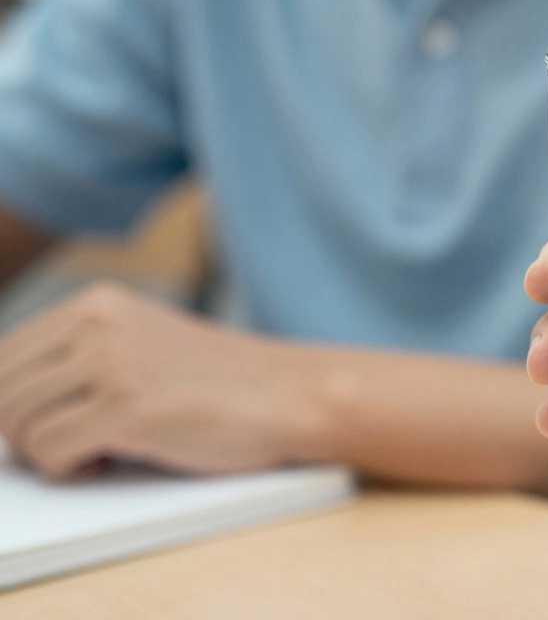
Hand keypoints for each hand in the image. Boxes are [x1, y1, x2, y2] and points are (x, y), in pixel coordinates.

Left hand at [0, 283, 315, 477]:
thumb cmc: (225, 386)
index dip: (12, 403)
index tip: (38, 426)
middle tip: (72, 445)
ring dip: (47, 453)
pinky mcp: (128, 408)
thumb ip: (82, 358)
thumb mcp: (143, 347)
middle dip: (23, 432)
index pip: (2, 355)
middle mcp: (98, 322)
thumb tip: (7, 406)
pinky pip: (49, 452)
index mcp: (98, 303)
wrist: (294, 395)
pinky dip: (69, 469)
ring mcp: (112, 362)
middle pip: (1, 391)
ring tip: (97, 451)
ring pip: (15, 423)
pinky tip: (110, 460)